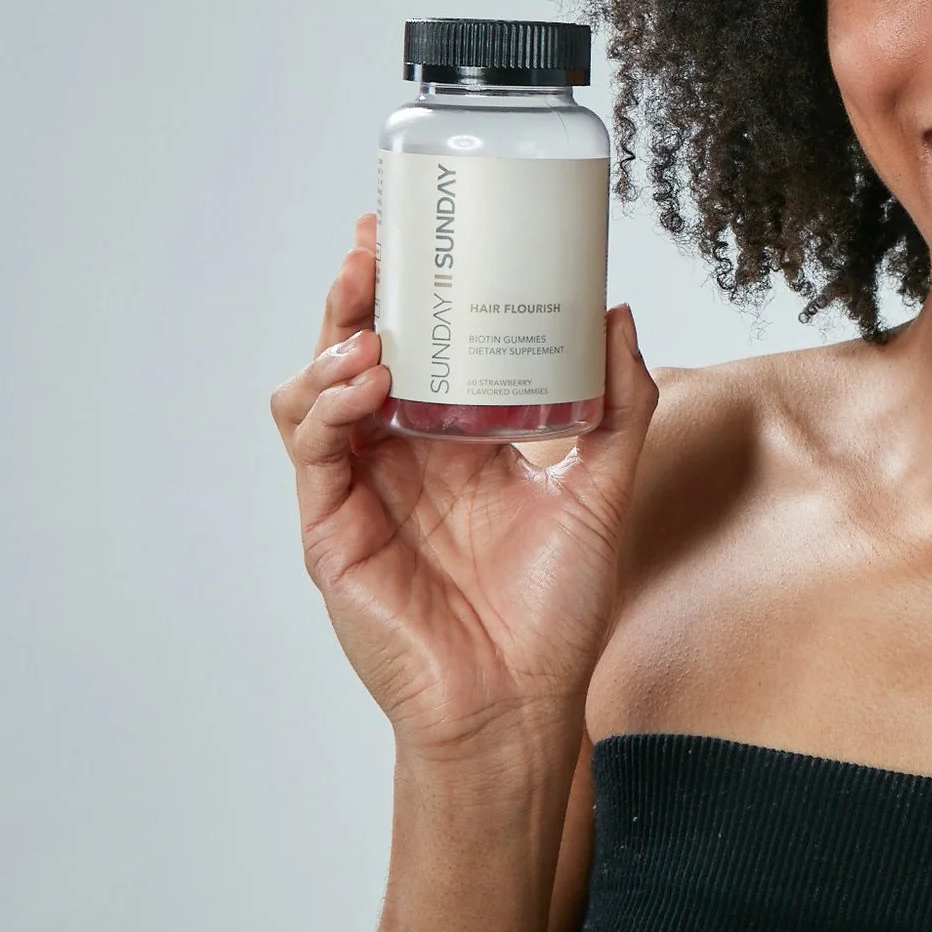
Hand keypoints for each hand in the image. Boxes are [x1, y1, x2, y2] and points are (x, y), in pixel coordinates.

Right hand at [270, 215, 657, 767]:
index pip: (421, 344)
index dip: (410, 288)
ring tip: (371, 328)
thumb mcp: (602, 489)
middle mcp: (402, 457)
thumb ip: (619, 404)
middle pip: (357, 351)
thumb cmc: (556, 611)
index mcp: (456, 440)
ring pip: (317, 391)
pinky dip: (327, 405)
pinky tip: (364, 383)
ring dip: (334, 344)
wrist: (522, 701)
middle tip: (375, 243)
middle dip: (358, 292)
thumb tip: (618, 312)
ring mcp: (361, 490)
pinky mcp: (332, 529)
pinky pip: (313, 449)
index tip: (418, 230)